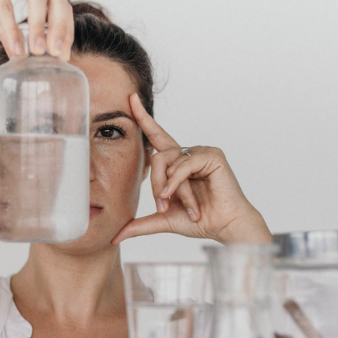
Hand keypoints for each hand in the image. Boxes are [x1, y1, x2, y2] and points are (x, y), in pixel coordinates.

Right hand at [0, 0, 73, 59]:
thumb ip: (7, 26)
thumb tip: (18, 53)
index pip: (60, 1)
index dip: (65, 27)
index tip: (63, 53)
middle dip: (60, 27)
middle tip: (58, 54)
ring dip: (39, 27)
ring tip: (39, 52)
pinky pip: (6, 5)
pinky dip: (12, 28)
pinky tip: (15, 49)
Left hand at [112, 93, 271, 244]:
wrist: (223, 227)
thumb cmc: (198, 221)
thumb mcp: (162, 220)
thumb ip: (139, 225)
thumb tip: (114, 238)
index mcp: (176, 162)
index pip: (155, 136)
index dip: (143, 117)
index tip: (130, 99)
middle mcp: (187, 153)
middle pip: (157, 156)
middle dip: (155, 183)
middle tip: (163, 205)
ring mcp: (200, 152)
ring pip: (168, 161)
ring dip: (168, 186)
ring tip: (178, 204)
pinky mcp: (212, 155)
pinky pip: (184, 164)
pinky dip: (176, 181)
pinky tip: (178, 195)